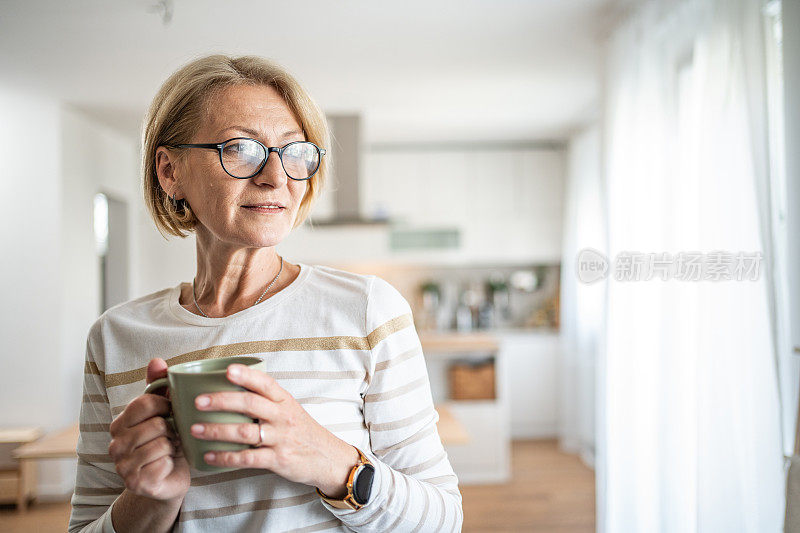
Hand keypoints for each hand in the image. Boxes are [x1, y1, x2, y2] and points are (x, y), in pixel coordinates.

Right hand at [108, 358, 190, 501]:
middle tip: (172, 437)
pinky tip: (166, 465)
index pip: (143, 402)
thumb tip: (156, 360)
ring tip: (170, 449)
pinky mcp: (134, 482)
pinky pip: (162, 461)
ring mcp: (122, 465)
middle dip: (172, 430)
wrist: (168, 479)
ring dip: (173, 446)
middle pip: (156, 424)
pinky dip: (171, 462)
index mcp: (120, 423)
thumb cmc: (167, 441)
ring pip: (161, 443)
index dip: (165, 404)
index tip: (172, 411)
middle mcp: (115, 444)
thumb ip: (159, 386)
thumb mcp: (164, 412)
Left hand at [189, 364, 359, 496]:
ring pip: (245, 431)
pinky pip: (248, 458)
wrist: (329, 458)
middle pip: (250, 404)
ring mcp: (281, 438)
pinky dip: (226, 457)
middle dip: (222, 401)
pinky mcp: (278, 460)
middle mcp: (283, 417)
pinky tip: (209, 456)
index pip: (265, 383)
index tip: (227, 370)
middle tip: (198, 401)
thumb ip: (267, 401)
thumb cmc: (303, 432)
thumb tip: (232, 390)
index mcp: (285, 401)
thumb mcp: (291, 410)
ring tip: (194, 429)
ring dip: (217, 430)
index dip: (246, 375)